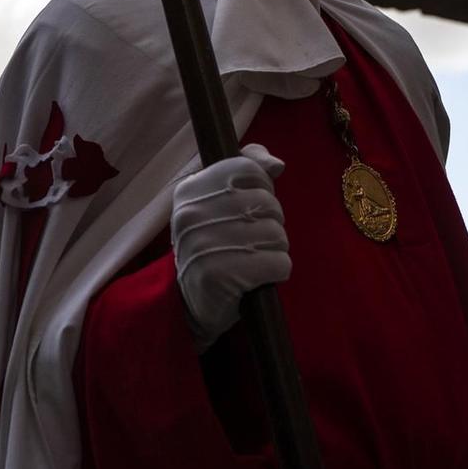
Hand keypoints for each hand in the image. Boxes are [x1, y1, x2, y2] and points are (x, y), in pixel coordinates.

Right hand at [171, 144, 290, 348]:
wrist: (191, 303)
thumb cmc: (214, 245)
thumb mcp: (219, 202)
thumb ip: (246, 170)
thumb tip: (276, 164)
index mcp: (189, 190)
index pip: (247, 169)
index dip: (262, 187)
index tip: (253, 207)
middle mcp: (192, 214)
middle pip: (266, 203)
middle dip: (271, 223)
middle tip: (254, 240)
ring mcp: (203, 245)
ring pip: (275, 233)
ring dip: (276, 249)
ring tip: (256, 258)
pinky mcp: (219, 276)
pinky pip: (277, 262)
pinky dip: (278, 270)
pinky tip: (261, 276)